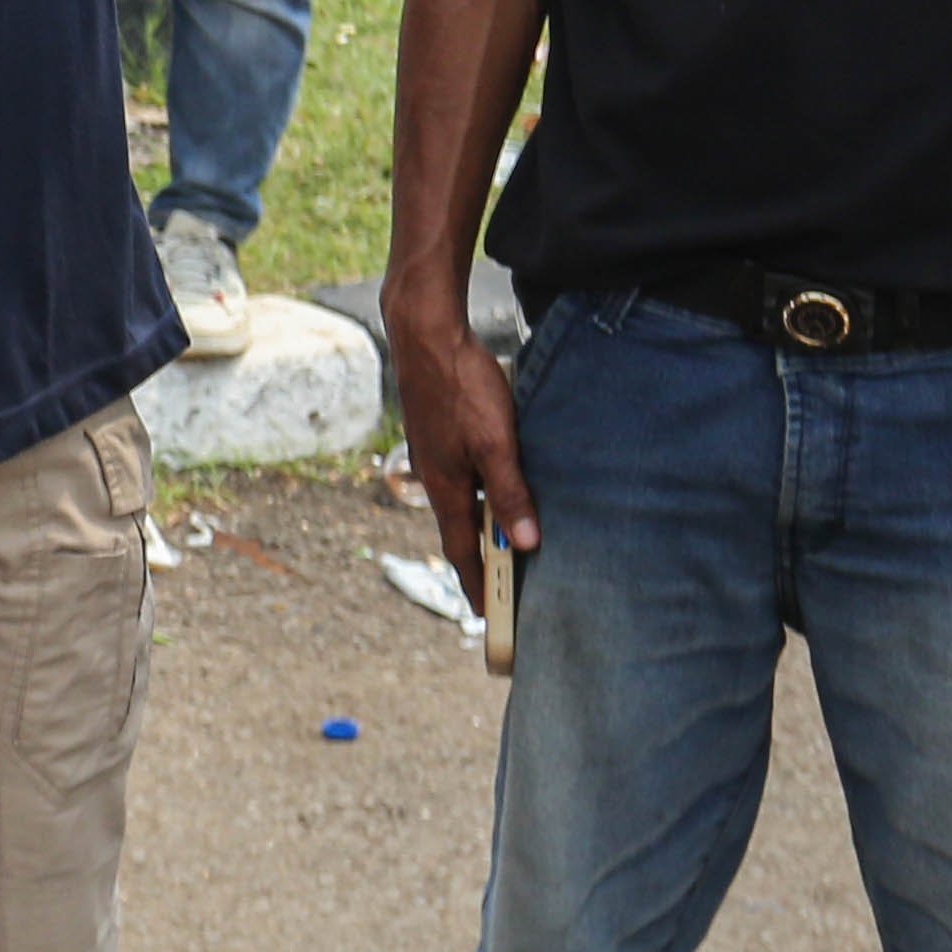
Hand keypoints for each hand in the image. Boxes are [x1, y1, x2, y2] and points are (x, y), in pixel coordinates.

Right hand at [394, 314, 535, 606]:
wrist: (425, 335)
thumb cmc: (461, 387)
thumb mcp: (495, 443)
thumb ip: (509, 493)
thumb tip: (526, 544)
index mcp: (447, 488)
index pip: (462, 552)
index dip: (476, 585)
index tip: (488, 615)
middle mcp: (436, 478)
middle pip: (460, 532)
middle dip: (480, 563)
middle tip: (502, 590)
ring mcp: (436, 456)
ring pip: (462, 504)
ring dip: (482, 529)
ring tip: (506, 545)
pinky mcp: (441, 435)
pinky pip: (462, 480)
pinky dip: (480, 498)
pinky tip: (497, 487)